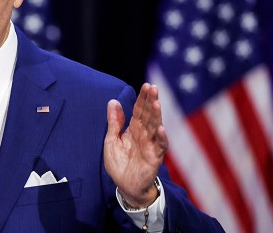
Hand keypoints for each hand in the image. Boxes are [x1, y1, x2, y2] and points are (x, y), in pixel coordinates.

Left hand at [103, 83, 168, 207]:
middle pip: (149, 115)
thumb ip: (114, 122)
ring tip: (156, 103)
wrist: (125, 186)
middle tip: (153, 87)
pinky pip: (159, 146)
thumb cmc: (119, 164)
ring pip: (156, 127)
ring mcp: (151, 145)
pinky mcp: (155, 157)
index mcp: (134, 129)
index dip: (142, 98)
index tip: (146, 85)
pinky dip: (161, 138)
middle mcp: (145, 135)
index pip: (139, 110)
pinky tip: (160, 128)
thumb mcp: (111, 140)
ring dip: (157, 116)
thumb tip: (113, 101)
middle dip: (151, 101)